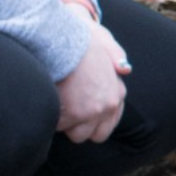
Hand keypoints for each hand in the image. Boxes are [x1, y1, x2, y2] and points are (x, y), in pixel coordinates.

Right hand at [55, 4, 130, 144]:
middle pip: (95, 135)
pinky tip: (49, 100)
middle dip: (80, 127)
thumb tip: (125, 68)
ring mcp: (92, 112)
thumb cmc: (79, 42)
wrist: (64, 40)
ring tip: (58, 102)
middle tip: (67, 110)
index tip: (81, 115)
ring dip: (65, 124)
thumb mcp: (104, 48)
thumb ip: (115, 61)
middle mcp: (109, 105)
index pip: (110, 123)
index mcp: (117, 92)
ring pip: (76, 134)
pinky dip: (51, 119)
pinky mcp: (73, 115)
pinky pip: (58, 127)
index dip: (93, 122)